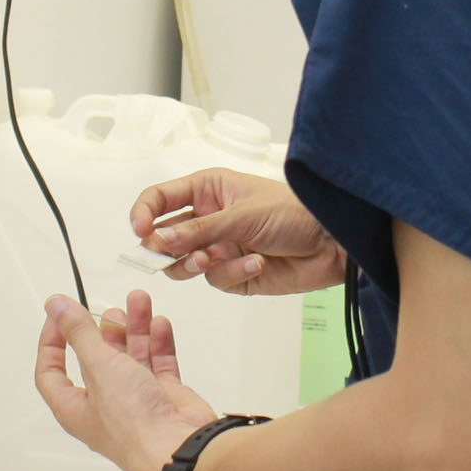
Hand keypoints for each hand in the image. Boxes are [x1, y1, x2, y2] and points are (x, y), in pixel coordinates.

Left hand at [34, 289, 217, 470]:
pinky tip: (159, 324)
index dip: (52, 343)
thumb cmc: (134, 424)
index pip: (52, 373)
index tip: (60, 317)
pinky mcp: (164, 397)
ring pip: (131, 357)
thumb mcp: (99, 366)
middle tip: (111, 309)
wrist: (179, 446)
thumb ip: (80, 332)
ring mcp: (136, 401)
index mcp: (75, 407)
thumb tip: (57, 306)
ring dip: (135, 328)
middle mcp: (104, 405)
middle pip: (97, 359)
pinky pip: (159, 363)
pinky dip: (159, 342)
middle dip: (104, 330)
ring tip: (140, 302)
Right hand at [130, 167, 347, 294]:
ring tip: (213, 259)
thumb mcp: (242, 214)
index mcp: (206, 190)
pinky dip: (232, 273)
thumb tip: (157, 241)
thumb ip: (199, 230)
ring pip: (181, 264)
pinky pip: (215, 280)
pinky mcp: (233, 274)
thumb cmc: (293, 212)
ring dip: (193, 263)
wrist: (331, 243)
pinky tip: (256, 261)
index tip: (139, 230)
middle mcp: (207, 218)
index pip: (158, 200)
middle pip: (162, 238)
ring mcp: (218, 247)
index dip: (143, 213)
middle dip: (166, 248)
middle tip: (181, 252)